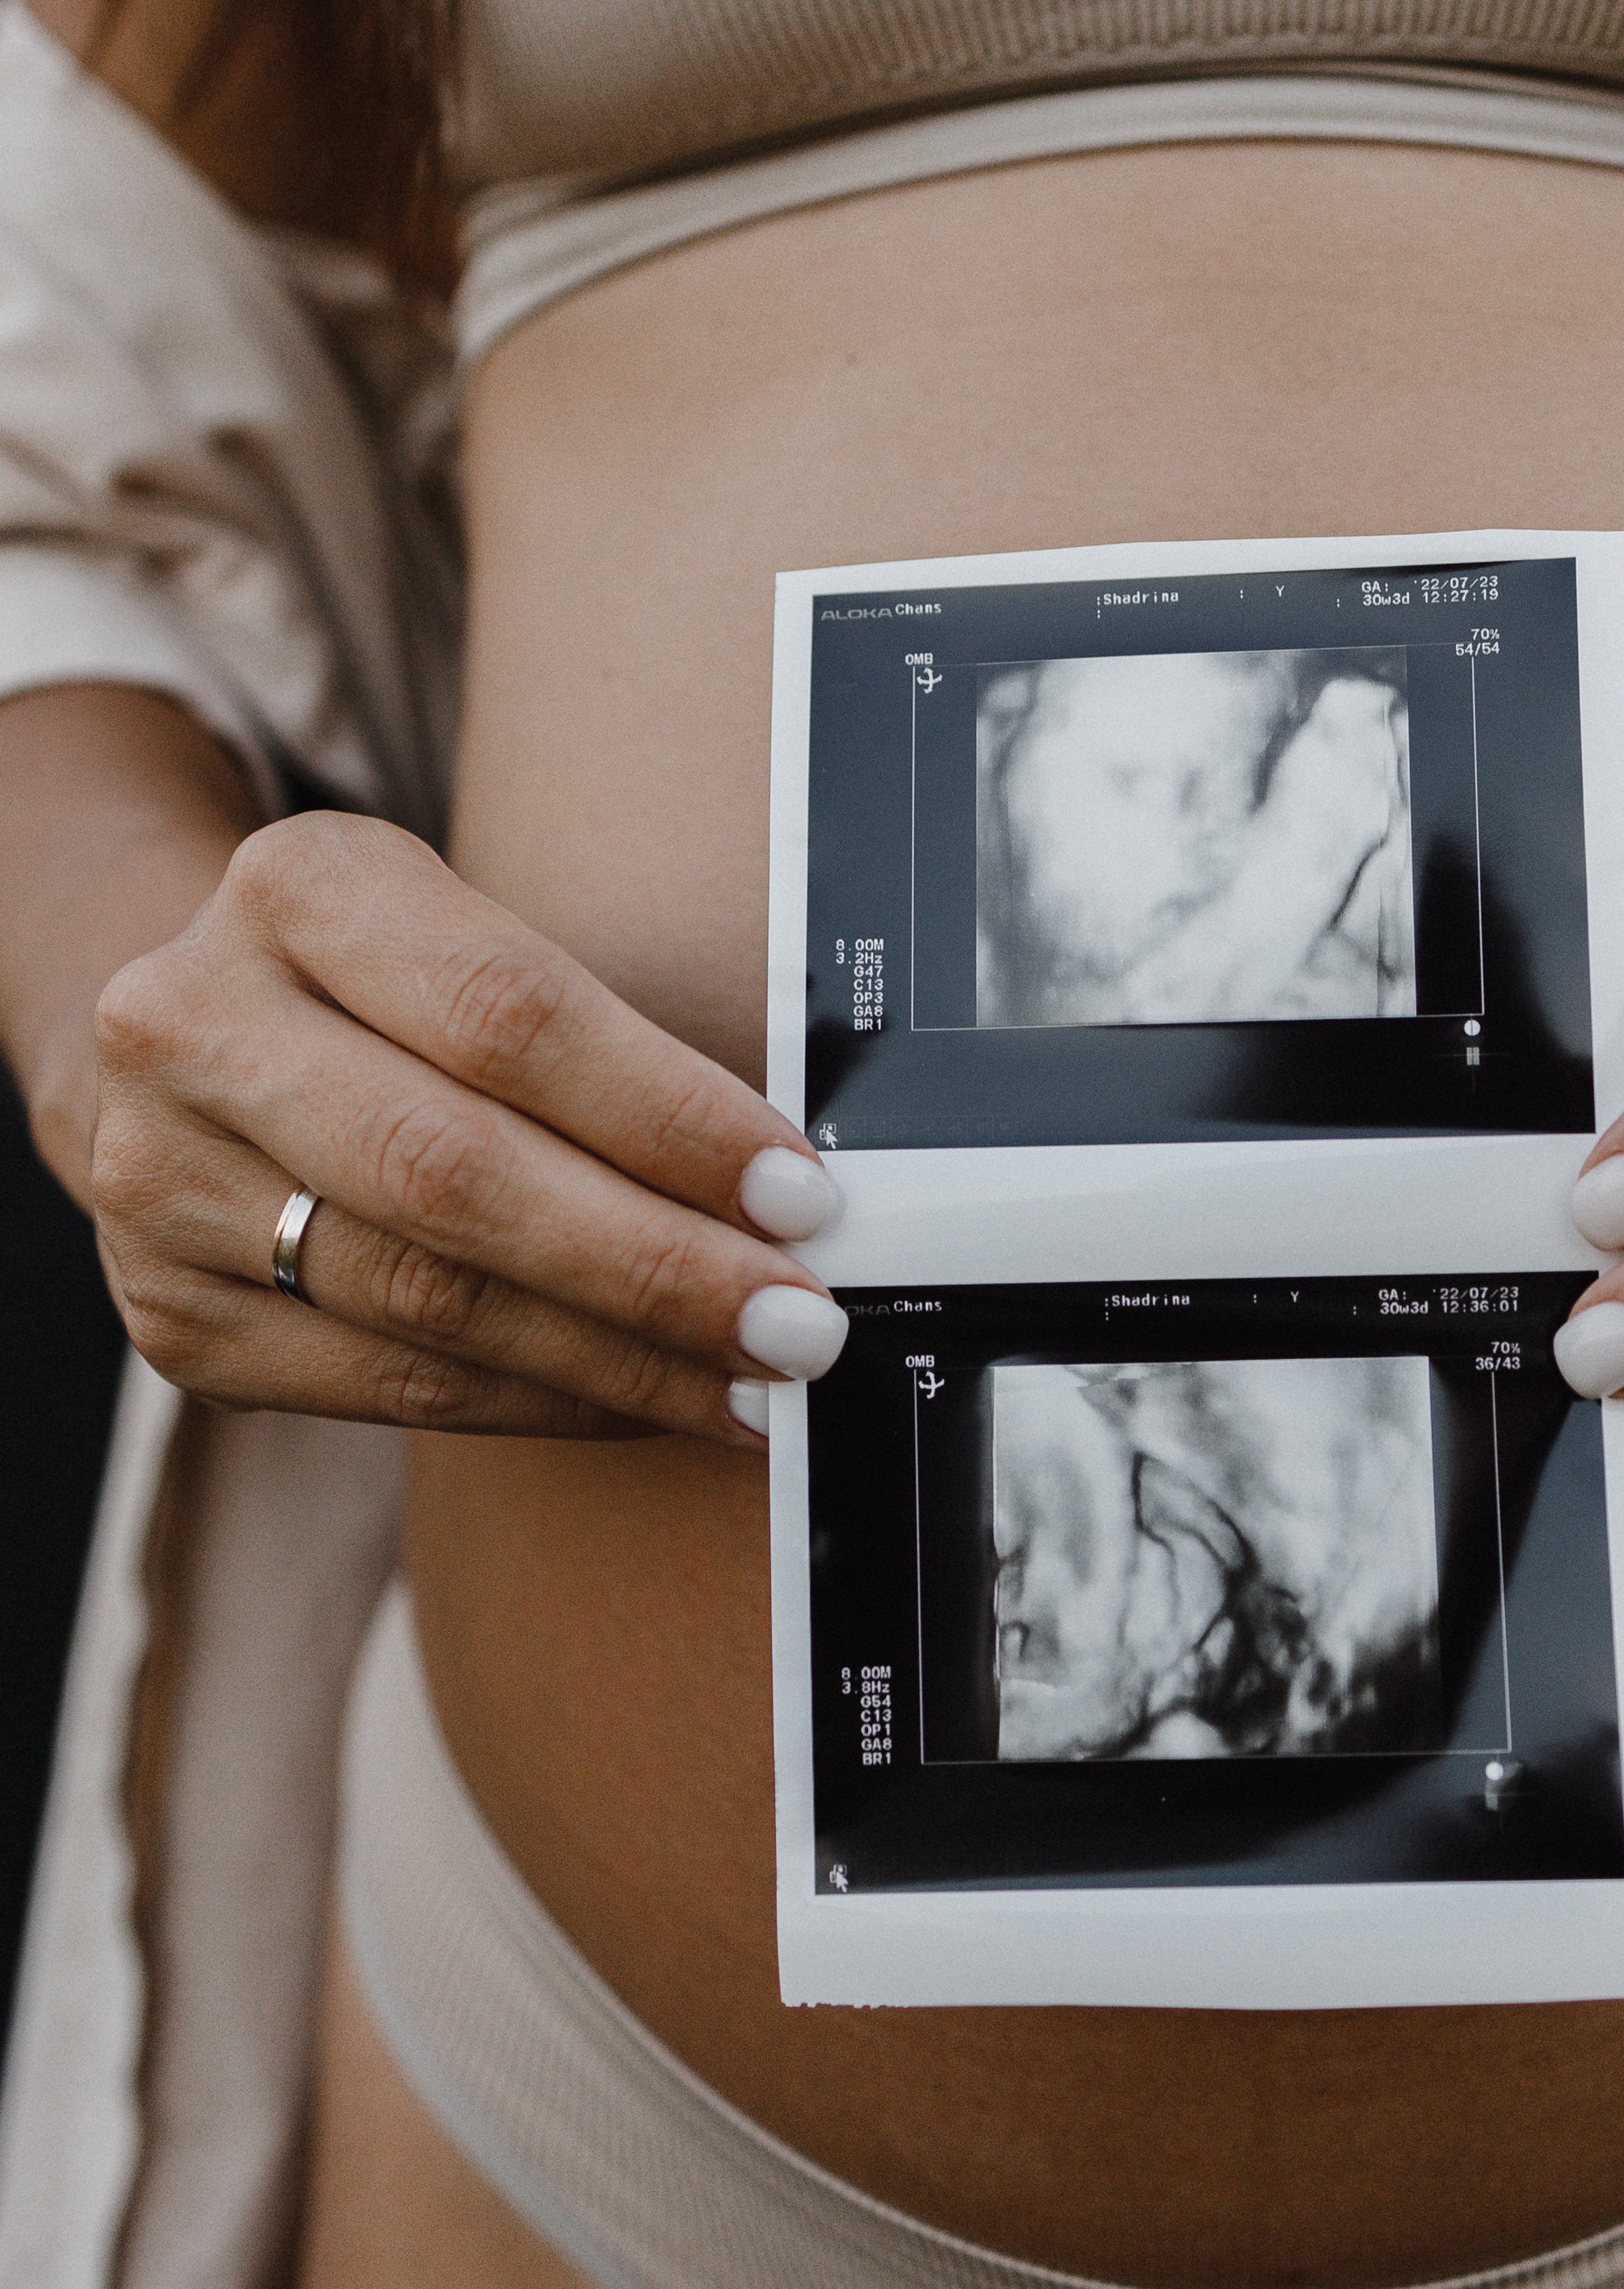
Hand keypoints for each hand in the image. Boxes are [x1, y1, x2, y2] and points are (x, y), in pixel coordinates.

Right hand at [90, 812, 846, 1444]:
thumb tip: (784, 1185)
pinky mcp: (170, 1312)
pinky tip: (645, 1402)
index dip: (668, 1116)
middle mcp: (196, 1024)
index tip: (798, 1194)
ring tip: (751, 1385)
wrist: (190, 1045)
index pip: (509, 1014)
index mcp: (299, 886)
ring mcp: (160, 1177)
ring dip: (619, 1358)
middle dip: (655, 1266)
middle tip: (796, 1325)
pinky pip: (393, 1385)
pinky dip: (545, 1402)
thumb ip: (595, 1040)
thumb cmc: (383, 992)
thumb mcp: (461, 938)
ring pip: (429, 1300)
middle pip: (457, 1172)